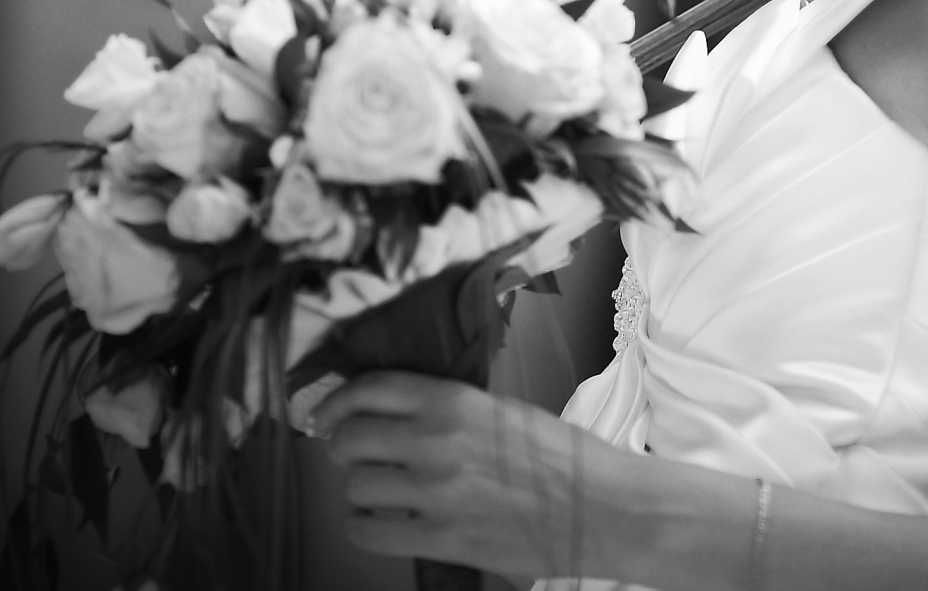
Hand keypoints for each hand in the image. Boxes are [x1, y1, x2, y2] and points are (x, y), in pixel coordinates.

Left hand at [315, 372, 606, 578]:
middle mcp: (437, 442)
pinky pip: (369, 532)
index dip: (338, 400)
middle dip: (343, 445)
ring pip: (356, 486)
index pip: (372, 389)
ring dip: (358, 487)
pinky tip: (377, 521)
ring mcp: (435, 493)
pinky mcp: (440, 538)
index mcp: (456, 401)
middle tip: (351, 451)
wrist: (600, 508)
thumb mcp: (504, 412)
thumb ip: (450, 409)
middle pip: (351, 438)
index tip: (327, 412)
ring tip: (374, 490)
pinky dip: (363, 526)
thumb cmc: (561, 457)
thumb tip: (398, 413)